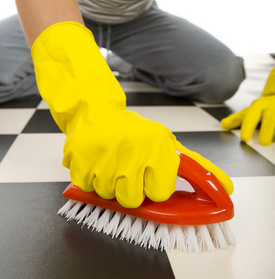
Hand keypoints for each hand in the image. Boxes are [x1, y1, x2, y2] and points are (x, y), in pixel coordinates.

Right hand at [63, 106, 233, 207]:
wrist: (94, 108)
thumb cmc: (133, 130)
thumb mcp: (167, 143)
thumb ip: (197, 167)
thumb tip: (226, 188)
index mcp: (158, 146)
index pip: (159, 194)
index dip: (152, 186)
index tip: (147, 172)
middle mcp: (133, 149)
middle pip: (131, 199)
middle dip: (128, 187)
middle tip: (125, 166)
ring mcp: (105, 155)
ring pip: (108, 195)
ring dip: (107, 182)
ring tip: (109, 160)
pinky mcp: (80, 158)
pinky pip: (86, 187)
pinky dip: (88, 177)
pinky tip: (94, 159)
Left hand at [221, 67, 274, 145]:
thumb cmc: (262, 109)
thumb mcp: (250, 111)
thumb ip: (237, 119)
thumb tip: (223, 124)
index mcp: (259, 106)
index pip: (252, 115)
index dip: (248, 127)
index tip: (244, 138)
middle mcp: (272, 107)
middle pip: (270, 118)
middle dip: (267, 130)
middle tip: (263, 143)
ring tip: (274, 142)